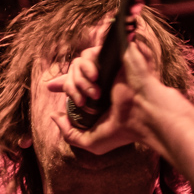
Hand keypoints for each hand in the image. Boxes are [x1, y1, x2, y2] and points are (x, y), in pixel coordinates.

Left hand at [45, 41, 161, 154]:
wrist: (144, 117)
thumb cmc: (122, 131)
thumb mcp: (91, 142)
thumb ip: (69, 134)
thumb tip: (54, 116)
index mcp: (99, 95)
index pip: (76, 81)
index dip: (62, 82)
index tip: (50, 87)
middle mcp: (104, 78)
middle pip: (73, 71)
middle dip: (70, 86)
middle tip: (81, 102)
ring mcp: (110, 65)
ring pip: (79, 60)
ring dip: (79, 79)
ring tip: (93, 94)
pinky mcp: (115, 53)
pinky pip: (90, 51)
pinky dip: (87, 66)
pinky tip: (96, 79)